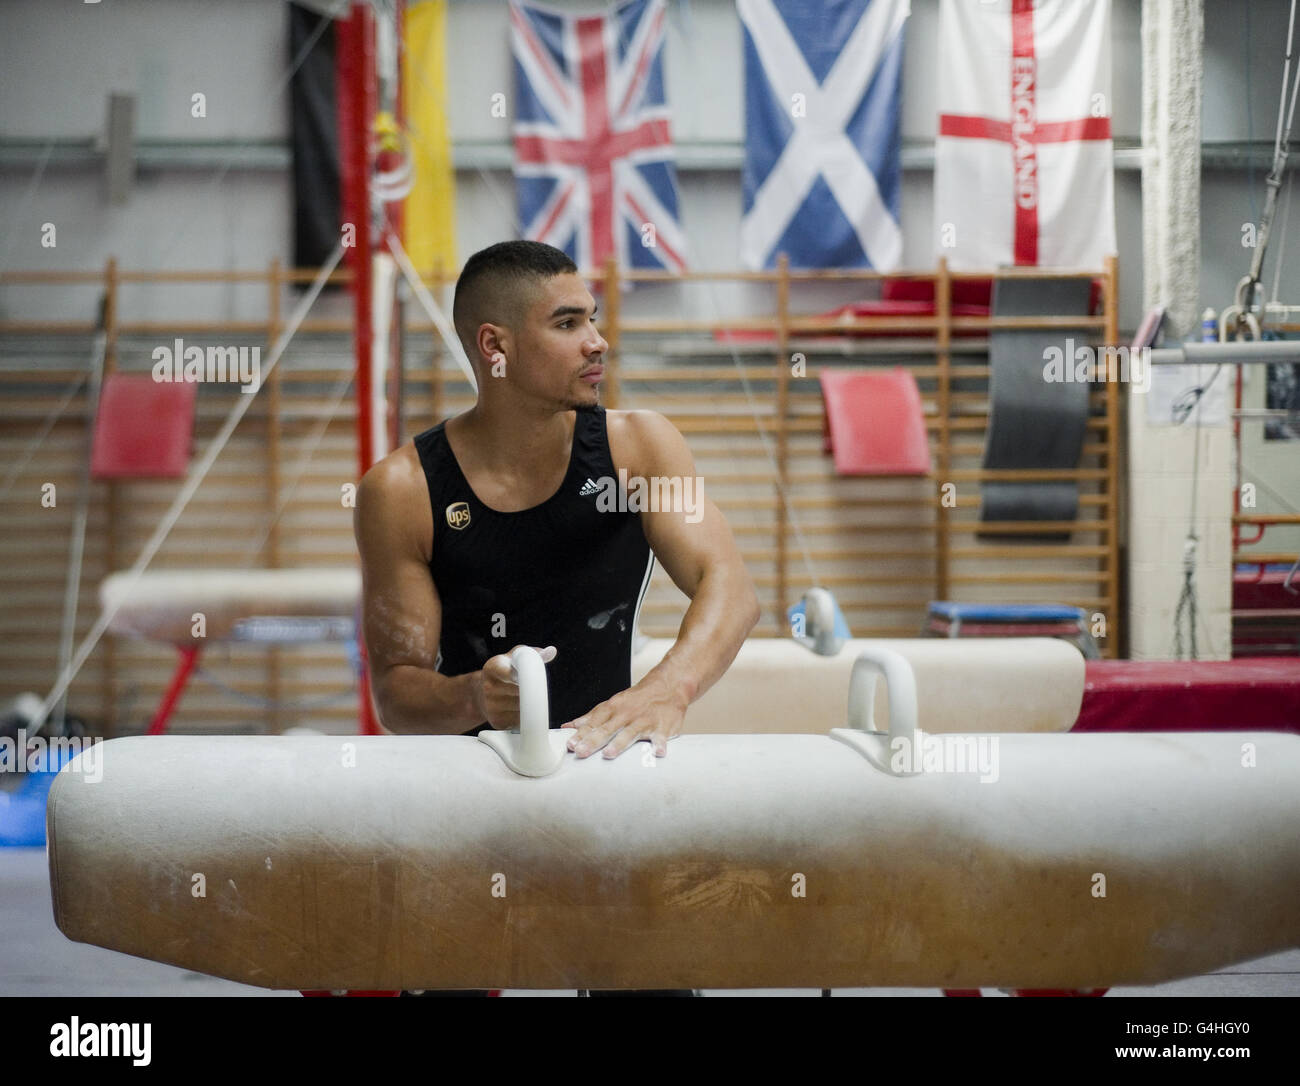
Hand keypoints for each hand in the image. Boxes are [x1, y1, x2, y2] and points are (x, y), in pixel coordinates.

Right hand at [478, 645, 556, 728]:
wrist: (480, 694)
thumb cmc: (503, 672)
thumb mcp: (513, 657)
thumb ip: (533, 653)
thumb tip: (551, 651)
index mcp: (492, 668)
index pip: (511, 673)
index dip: (525, 676)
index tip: (533, 679)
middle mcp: (489, 687)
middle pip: (523, 691)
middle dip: (532, 689)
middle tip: (530, 685)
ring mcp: (491, 706)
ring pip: (525, 706)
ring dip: (530, 702)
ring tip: (520, 695)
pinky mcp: (497, 722)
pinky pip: (522, 719)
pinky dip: (525, 715)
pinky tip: (516, 707)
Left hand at [561, 678, 688, 759]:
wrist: (667, 687)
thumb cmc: (636, 700)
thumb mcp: (612, 705)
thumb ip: (590, 718)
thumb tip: (567, 727)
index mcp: (612, 709)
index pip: (593, 723)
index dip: (581, 734)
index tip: (570, 745)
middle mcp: (626, 715)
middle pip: (607, 729)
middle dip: (593, 741)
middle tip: (581, 752)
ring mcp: (644, 720)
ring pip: (630, 733)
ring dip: (619, 743)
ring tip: (609, 754)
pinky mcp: (662, 727)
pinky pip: (660, 737)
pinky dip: (660, 744)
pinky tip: (658, 753)